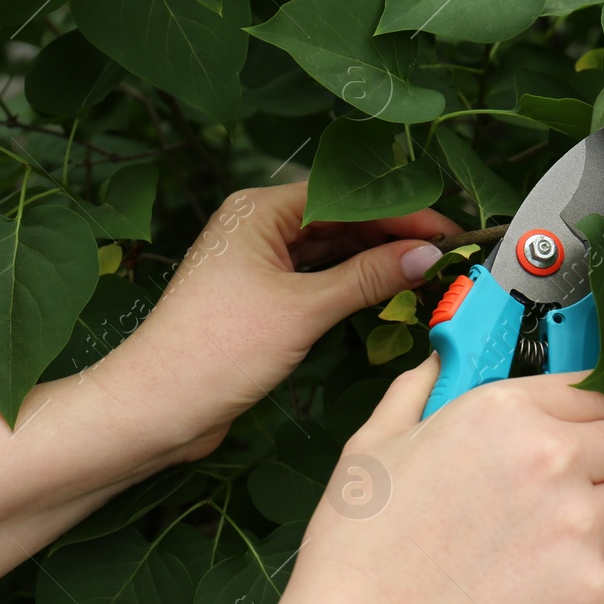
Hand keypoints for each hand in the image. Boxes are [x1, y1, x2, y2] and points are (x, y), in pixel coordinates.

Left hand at [96, 183, 458, 464]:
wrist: (157, 407)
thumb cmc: (217, 349)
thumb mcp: (303, 309)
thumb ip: (368, 278)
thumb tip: (425, 255)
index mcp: (258, 210)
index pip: (344, 196)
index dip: (399, 212)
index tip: (445, 231)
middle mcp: (257, 228)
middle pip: (340, 220)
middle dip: (392, 235)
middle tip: (445, 253)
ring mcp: (258, 264)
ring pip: (331, 251)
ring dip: (374, 260)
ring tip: (425, 270)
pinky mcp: (261, 299)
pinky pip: (317, 279)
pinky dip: (351, 284)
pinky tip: (385, 291)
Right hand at [278, 355, 603, 603]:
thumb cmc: (357, 550)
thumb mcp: (373, 446)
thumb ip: (417, 392)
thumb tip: (441, 361)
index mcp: (502, 412)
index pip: (597, 389)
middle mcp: (552, 457)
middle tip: (594, 483)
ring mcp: (578, 524)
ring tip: (578, 538)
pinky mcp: (592, 590)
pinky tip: (583, 586)